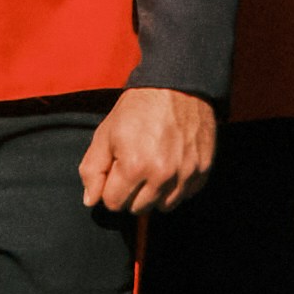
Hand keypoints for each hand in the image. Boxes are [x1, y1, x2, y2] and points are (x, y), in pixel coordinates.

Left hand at [84, 87, 217, 219]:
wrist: (177, 85)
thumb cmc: (138, 108)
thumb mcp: (105, 133)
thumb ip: (93, 170)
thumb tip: (90, 201)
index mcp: (133, 166)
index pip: (113, 203)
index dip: (111, 188)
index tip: (116, 170)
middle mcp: (162, 175)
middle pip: (138, 208)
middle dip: (132, 192)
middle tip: (134, 166)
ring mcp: (185, 174)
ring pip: (164, 206)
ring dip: (155, 193)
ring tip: (153, 167)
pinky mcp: (203, 170)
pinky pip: (185, 195)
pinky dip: (176, 186)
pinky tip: (171, 165)